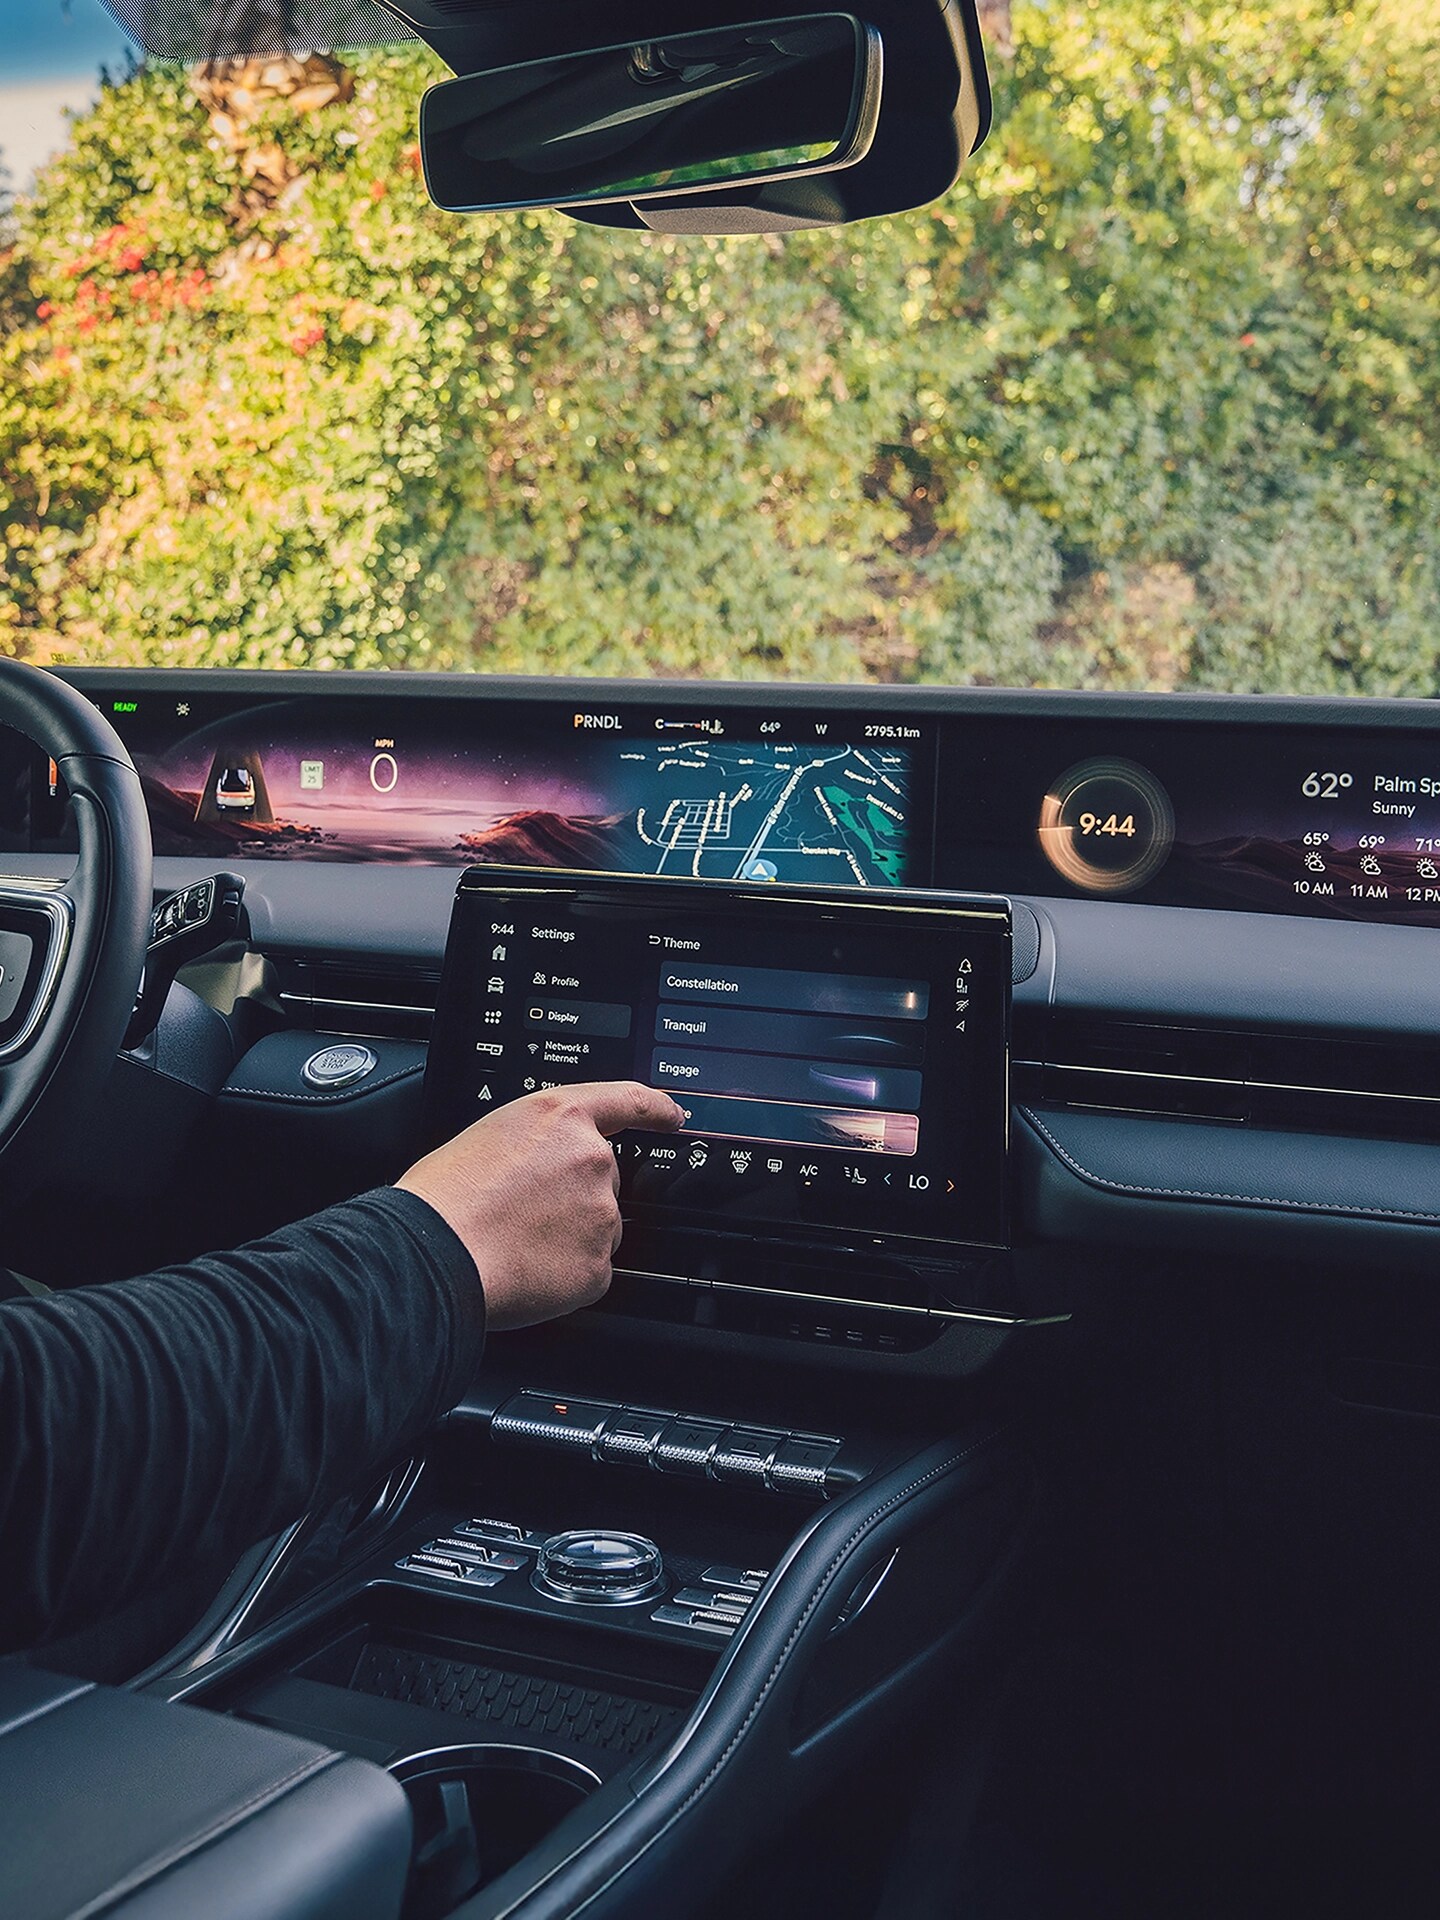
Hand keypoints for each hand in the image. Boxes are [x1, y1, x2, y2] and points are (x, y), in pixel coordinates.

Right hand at [397, 1081, 683, 1329]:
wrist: (433, 1254)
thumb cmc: (442, 1199)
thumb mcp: (486, 1137)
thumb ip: (533, 1145)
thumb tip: (539, 1169)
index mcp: (559, 1118)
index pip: (626, 1100)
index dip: (654, 1108)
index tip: (672, 1114)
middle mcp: (591, 1159)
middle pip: (602, 1181)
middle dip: (572, 1198)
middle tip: (521, 1214)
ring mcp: (600, 1214)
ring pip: (598, 1229)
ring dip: (568, 1238)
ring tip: (514, 1242)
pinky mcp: (598, 1265)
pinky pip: (590, 1271)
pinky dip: (563, 1276)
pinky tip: (525, 1270)